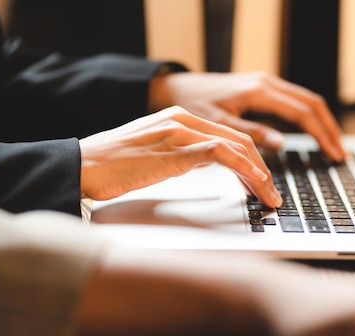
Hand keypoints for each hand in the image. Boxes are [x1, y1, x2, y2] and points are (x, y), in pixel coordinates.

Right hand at [78, 106, 281, 207]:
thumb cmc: (112, 166)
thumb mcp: (155, 154)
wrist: (81, 166)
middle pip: (239, 139)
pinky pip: (220, 153)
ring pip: (236, 145)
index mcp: (180, 119)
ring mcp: (180, 132)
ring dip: (259, 174)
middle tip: (273, 194)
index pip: (229, 136)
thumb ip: (182, 154)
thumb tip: (205, 164)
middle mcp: (183, 120)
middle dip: (263, 169)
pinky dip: (244, 168)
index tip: (262, 182)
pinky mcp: (175, 149)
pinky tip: (255, 182)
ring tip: (269, 196)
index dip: (252, 160)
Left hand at [148, 71, 346, 161]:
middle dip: (330, 129)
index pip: (302, 113)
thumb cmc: (193, 105)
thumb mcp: (219, 124)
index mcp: (259, 91)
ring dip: (322, 123)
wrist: (176, 88)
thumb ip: (251, 133)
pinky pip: (295, 102)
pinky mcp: (263, 89)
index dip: (322, 135)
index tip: (334, 153)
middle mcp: (267, 83)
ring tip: (334, 146)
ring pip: (306, 101)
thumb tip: (281, 144)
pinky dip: (309, 118)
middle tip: (341, 154)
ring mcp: (267, 84)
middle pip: (312, 104)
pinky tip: (314, 133)